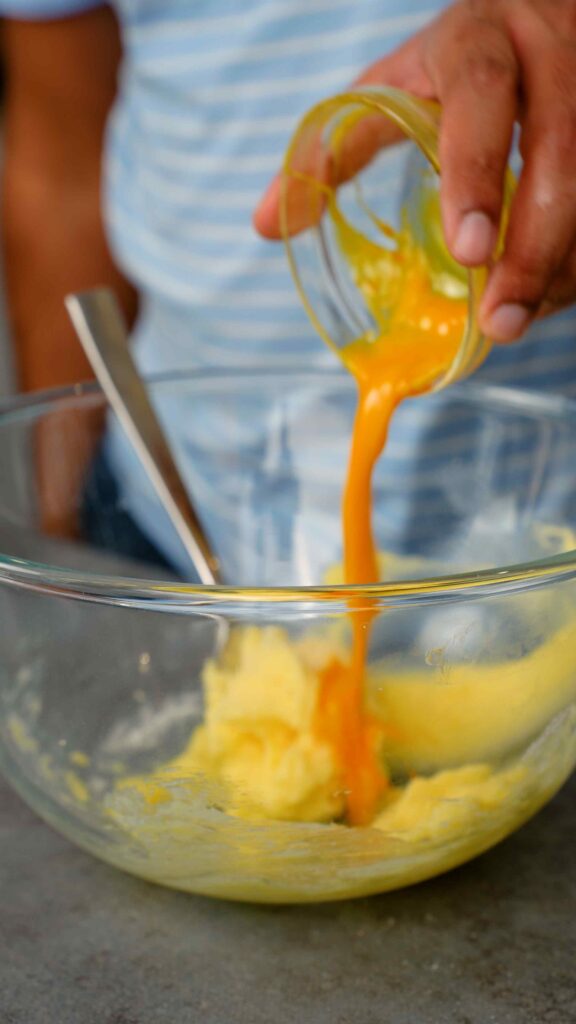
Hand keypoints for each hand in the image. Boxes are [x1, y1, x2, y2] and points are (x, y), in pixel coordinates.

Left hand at [254, 0, 575, 342]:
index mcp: (478, 40)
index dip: (476, 174)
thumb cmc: (453, 67)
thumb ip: (335, 151)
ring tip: (514, 322)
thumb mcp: (391, 90)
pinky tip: (542, 296)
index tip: (467, 250)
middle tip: (499, 319)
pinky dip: (575, 259)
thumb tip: (266, 224)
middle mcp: (547, 54)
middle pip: (560, 149)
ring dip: (560, 262)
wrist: (538, 13)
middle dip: (533, 245)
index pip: (483, 96)